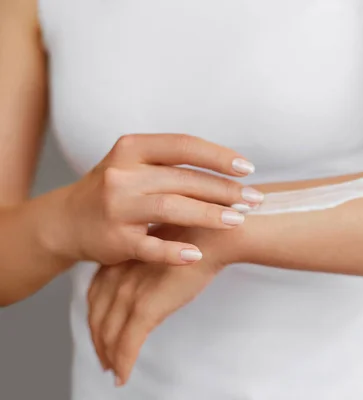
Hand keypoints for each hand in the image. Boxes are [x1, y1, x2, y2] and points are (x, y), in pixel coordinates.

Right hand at [42, 134, 262, 265]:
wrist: (64, 221)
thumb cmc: (113, 190)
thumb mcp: (134, 164)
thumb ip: (172, 162)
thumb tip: (227, 167)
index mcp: (132, 149)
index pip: (183, 146)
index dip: (218, 156)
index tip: (247, 168)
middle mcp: (122, 174)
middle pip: (183, 179)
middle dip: (224, 190)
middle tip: (254, 200)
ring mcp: (116, 207)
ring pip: (171, 207)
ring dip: (209, 215)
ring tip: (237, 221)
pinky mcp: (113, 239)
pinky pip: (150, 246)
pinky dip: (175, 251)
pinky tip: (198, 254)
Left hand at [86, 224, 238, 385]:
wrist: (214, 237)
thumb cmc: (196, 239)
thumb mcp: (163, 247)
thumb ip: (150, 261)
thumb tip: (155, 274)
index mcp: (121, 261)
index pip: (97, 295)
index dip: (96, 316)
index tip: (100, 330)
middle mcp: (118, 277)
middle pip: (97, 317)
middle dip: (98, 341)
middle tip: (104, 358)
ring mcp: (130, 293)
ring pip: (109, 335)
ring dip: (109, 357)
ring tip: (114, 371)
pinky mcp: (146, 309)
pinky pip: (127, 344)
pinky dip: (123, 363)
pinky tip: (122, 377)